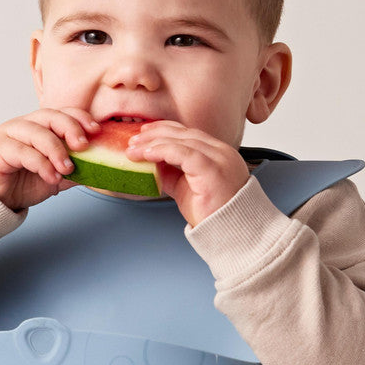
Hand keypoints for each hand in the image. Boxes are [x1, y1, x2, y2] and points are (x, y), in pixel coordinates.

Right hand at [0, 108, 99, 210]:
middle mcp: (23, 126)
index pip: (60, 113)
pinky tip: (51, 177)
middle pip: (49, 116)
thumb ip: (73, 171)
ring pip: (36, 132)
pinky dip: (41, 164)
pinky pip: (22, 151)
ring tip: (67, 169)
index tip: (96, 130)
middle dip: (70, 128)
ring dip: (56, 150)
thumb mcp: (54, 178)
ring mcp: (8, 134)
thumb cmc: (20, 184)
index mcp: (38, 127)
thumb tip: (99, 169)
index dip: (79, 117)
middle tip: (83, 146)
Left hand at [125, 121, 249, 225]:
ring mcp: (219, 159)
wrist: (231, 233)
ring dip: (153, 142)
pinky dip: (162, 150)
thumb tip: (151, 165)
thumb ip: (172, 174)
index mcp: (218, 154)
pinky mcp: (213, 170)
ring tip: (134, 149)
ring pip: (182, 141)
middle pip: (184, 133)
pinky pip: (183, 153)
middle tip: (133, 140)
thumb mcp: (186, 189)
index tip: (144, 134)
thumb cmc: (212, 214)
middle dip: (155, 134)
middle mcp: (221, 152)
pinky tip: (147, 154)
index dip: (164, 130)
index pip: (189, 133)